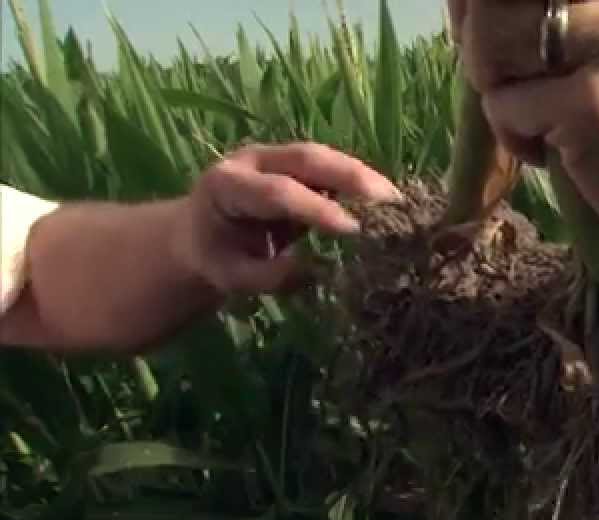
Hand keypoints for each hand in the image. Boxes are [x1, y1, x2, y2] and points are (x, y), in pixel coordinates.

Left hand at [178, 142, 399, 295]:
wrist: (197, 236)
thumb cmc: (213, 258)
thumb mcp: (230, 277)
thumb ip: (268, 275)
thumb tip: (314, 269)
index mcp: (227, 185)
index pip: (278, 191)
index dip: (318, 208)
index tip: (353, 229)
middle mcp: (252, 160)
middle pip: (306, 158)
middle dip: (350, 175)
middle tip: (389, 199)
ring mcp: (274, 156)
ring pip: (322, 157)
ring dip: (360, 175)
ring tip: (395, 200)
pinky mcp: (292, 163)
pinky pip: (328, 166)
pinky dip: (356, 180)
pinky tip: (382, 199)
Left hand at [448, 0, 598, 248]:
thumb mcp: (589, 38)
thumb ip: (536, 10)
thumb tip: (460, 1)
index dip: (476, 5)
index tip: (483, 29)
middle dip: (479, 43)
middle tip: (509, 82)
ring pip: (490, 40)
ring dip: (496, 90)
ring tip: (540, 116)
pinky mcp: (598, 106)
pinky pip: (505, 106)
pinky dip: (514, 137)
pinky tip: (558, 151)